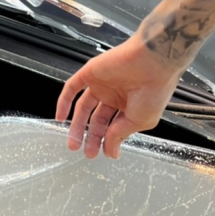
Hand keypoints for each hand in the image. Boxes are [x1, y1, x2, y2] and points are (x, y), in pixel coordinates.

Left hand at [55, 37, 184, 158]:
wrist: (152, 62)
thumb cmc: (154, 89)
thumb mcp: (139, 121)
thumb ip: (119, 135)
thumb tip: (111, 151)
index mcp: (129, 105)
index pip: (113, 126)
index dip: (107, 140)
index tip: (103, 153)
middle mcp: (115, 94)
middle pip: (97, 120)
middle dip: (91, 137)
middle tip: (86, 152)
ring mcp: (102, 84)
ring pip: (83, 107)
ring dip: (76, 126)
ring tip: (73, 144)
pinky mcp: (90, 73)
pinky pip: (72, 87)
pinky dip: (63, 102)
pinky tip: (60, 117)